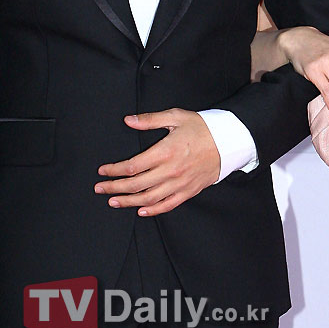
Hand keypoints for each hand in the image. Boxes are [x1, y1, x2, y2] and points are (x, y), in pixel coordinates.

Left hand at [94, 108, 220, 215]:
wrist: (228, 142)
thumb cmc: (201, 127)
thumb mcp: (175, 117)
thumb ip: (149, 120)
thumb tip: (128, 120)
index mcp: (165, 152)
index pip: (132, 166)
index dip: (114, 170)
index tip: (102, 171)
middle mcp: (171, 171)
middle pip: (136, 185)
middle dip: (114, 187)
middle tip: (100, 188)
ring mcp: (180, 184)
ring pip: (149, 198)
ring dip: (128, 202)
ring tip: (113, 201)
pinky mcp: (188, 191)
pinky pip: (168, 205)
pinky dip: (153, 210)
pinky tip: (140, 211)